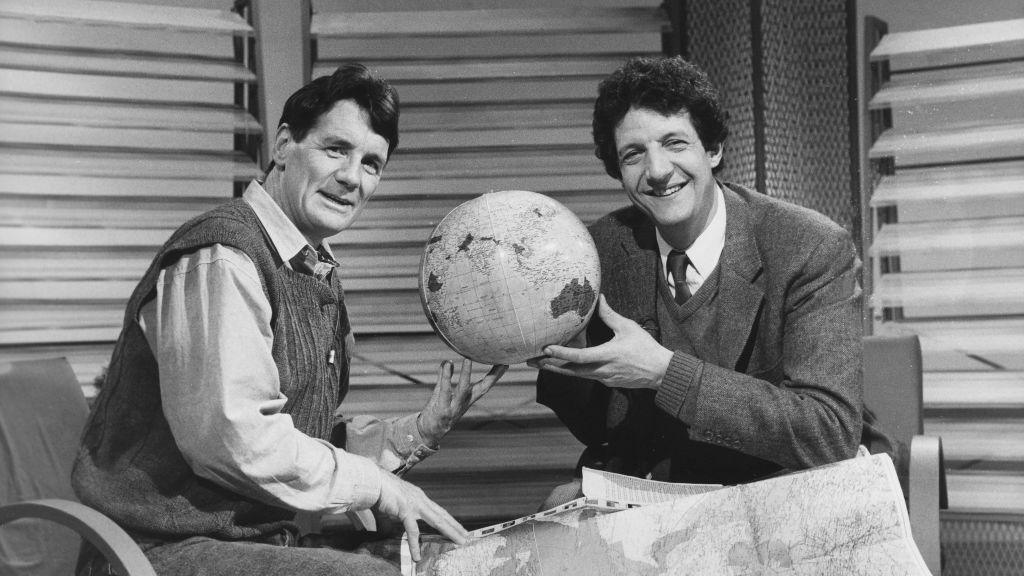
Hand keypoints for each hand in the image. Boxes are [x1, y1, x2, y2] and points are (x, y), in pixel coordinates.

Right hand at [373, 471, 467, 561]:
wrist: (371, 481)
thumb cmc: (380, 492)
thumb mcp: (394, 506)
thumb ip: (397, 517)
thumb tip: (393, 528)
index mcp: (419, 497)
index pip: (438, 510)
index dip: (449, 520)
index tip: (458, 527)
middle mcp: (421, 499)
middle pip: (442, 515)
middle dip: (455, 526)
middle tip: (466, 536)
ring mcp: (415, 504)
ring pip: (437, 521)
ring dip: (449, 532)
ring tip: (458, 542)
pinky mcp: (405, 510)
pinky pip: (413, 531)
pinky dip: (415, 544)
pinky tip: (416, 556)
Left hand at [418, 360, 506, 445]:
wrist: (428, 433)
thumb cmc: (437, 411)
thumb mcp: (442, 393)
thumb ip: (445, 377)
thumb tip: (447, 360)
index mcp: (468, 399)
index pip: (485, 386)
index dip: (495, 376)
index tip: (505, 364)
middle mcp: (464, 403)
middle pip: (482, 389)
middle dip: (492, 377)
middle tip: (500, 363)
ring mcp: (454, 407)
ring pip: (463, 389)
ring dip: (466, 374)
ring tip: (468, 359)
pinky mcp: (443, 409)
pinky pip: (445, 391)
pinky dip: (446, 377)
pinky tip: (447, 364)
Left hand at [528, 294, 672, 388]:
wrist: (660, 372)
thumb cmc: (645, 348)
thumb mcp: (628, 328)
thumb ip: (610, 315)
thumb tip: (598, 298)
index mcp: (607, 356)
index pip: (579, 357)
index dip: (561, 353)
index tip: (546, 349)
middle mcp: (601, 370)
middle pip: (570, 370)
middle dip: (549, 365)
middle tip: (530, 361)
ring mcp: (603, 378)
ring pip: (575, 375)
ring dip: (557, 369)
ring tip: (540, 364)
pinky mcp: (606, 381)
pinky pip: (584, 376)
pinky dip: (571, 371)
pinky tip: (562, 366)